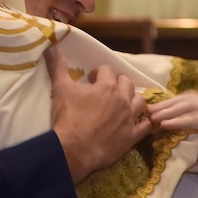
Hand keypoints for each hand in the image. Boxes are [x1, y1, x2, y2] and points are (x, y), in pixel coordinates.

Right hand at [47, 46, 148, 182]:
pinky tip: (136, 122)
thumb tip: (51, 47)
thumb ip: (58, 67)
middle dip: (118, 83)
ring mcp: (130, 119)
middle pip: (127, 83)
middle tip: (106, 90)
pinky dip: (143, 122)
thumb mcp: (60, 89)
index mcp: (107, 87)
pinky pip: (146, 126)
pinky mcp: (132, 137)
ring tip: (122, 103)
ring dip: (133, 99)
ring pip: (140, 101)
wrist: (73, 150)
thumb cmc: (67, 118)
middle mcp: (123, 100)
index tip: (91, 79)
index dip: (99, 73)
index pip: (108, 70)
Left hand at [148, 92, 197, 179]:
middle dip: (168, 104)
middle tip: (151, 111)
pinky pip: (194, 118)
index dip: (179, 105)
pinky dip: (177, 120)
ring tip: (152, 116)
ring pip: (188, 104)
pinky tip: (164, 124)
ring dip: (168, 109)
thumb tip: (194, 162)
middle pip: (189, 99)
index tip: (164, 112)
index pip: (197, 103)